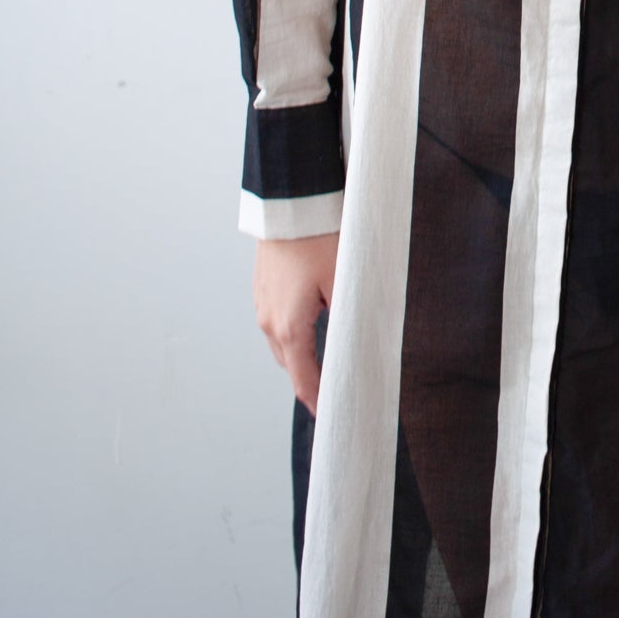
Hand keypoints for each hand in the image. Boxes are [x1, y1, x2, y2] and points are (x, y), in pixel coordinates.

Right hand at [253, 232, 339, 414]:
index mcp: (288, 328)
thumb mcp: (343, 282)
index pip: (303, 380)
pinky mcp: (263, 286)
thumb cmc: (319, 238)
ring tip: (325, 360)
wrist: (290, 200)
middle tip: (334, 390)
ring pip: (281, 343)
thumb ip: (347, 320)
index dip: (319, 402)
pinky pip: (277, 320)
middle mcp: (269, 320)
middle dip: (310, 379)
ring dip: (300, 354)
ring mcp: (262, 302)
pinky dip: (292, 332)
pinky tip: (311, 323)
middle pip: (291, 364)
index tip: (332, 417)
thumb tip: (356, 347)